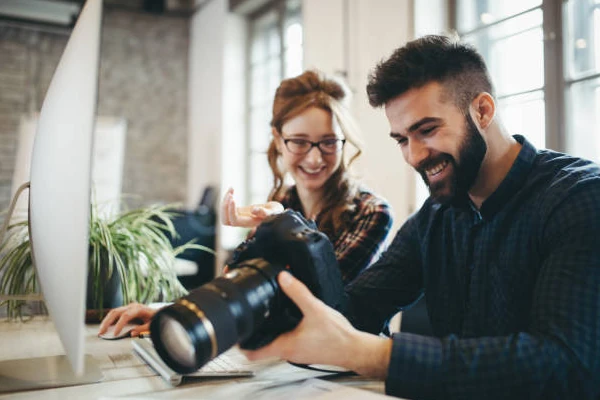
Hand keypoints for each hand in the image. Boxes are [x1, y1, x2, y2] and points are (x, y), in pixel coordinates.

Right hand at [98, 303, 156, 336]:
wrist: (159, 312)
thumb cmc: (156, 318)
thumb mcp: (152, 324)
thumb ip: (142, 329)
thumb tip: (132, 334)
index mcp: (138, 309)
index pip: (126, 316)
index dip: (119, 325)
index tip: (114, 334)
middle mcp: (132, 306)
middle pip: (116, 312)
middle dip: (107, 322)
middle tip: (101, 332)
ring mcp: (128, 307)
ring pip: (113, 312)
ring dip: (106, 321)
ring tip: (101, 331)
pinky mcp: (126, 310)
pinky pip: (115, 314)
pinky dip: (109, 321)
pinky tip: (105, 327)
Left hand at [221, 188, 283, 227]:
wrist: (276, 213)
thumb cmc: (276, 213)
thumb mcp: (273, 212)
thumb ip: (264, 212)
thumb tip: (254, 210)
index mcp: (249, 223)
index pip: (234, 220)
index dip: (231, 211)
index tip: (233, 199)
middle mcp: (242, 221)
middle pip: (225, 221)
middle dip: (225, 208)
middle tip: (231, 195)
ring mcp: (239, 216)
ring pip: (225, 213)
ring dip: (225, 201)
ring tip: (231, 190)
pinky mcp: (239, 210)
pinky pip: (228, 206)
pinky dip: (227, 197)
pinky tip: (232, 189)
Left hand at [243, 272, 391, 377]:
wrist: (355, 348)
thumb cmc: (337, 337)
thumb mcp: (315, 309)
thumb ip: (298, 292)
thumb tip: (283, 277)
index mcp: (285, 346)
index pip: (254, 352)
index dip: (241, 343)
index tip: (235, 331)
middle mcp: (288, 352)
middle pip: (262, 346)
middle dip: (253, 332)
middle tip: (248, 316)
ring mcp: (296, 352)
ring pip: (274, 342)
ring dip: (268, 330)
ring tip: (265, 314)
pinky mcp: (305, 349)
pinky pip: (287, 340)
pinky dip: (282, 330)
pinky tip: (288, 318)